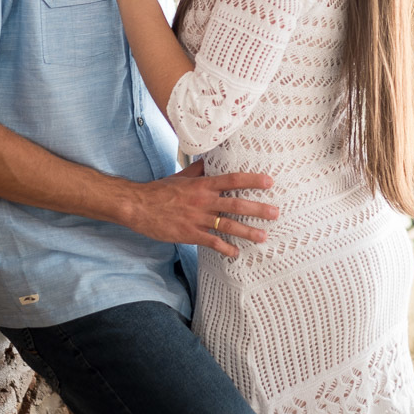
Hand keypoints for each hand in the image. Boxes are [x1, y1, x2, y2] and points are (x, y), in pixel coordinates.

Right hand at [129, 160, 278, 257]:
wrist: (139, 206)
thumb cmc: (160, 190)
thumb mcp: (182, 176)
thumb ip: (199, 170)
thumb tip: (212, 160)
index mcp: (202, 185)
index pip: (232, 179)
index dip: (252, 180)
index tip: (269, 181)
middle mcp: (203, 201)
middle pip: (236, 204)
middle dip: (257, 209)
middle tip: (275, 213)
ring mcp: (197, 218)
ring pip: (227, 225)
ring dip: (247, 231)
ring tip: (263, 236)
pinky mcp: (190, 234)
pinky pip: (212, 242)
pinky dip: (226, 248)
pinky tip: (236, 253)